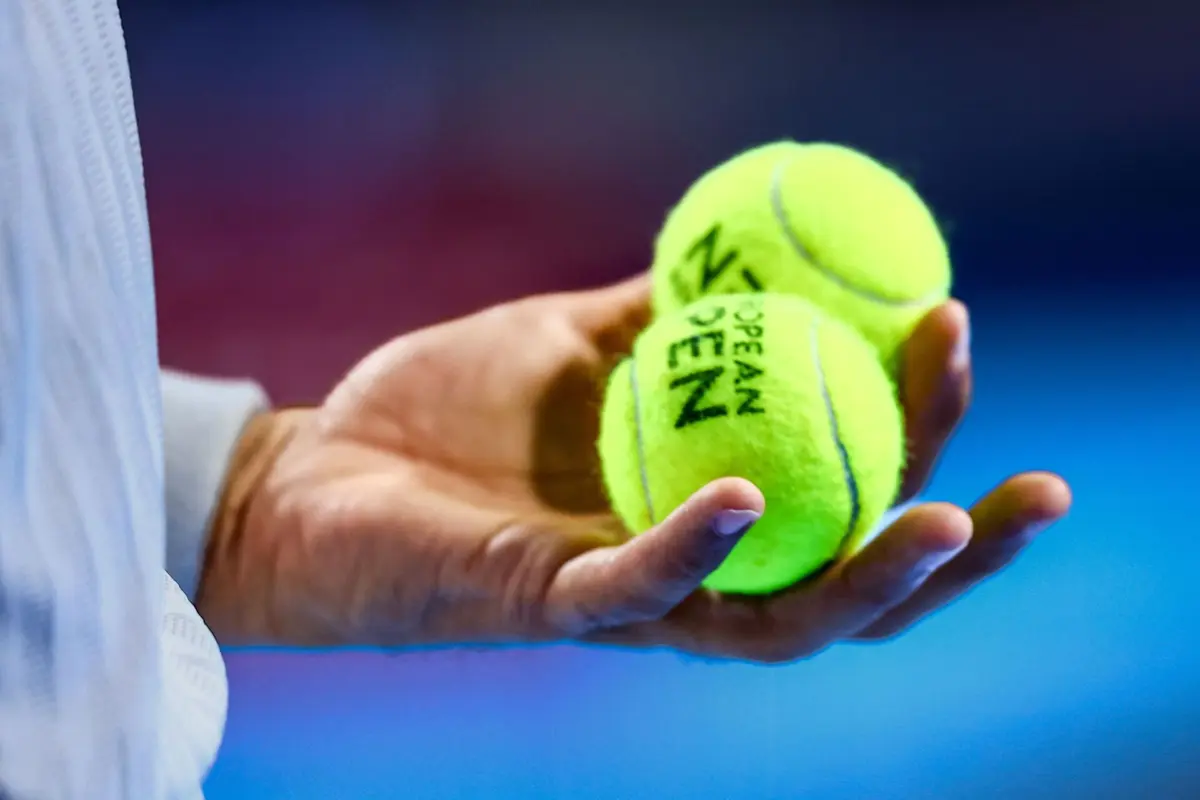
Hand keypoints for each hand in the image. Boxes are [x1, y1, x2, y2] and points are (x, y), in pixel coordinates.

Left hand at [195, 276, 1070, 662]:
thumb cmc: (436, 414)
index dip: (920, 427)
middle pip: (849, 577)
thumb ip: (653, 318)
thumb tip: (741, 258)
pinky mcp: (547, 607)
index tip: (958, 333)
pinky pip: (640, 592)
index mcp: (699, 504)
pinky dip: (697, 544)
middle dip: (955, 542)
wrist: (312, 475)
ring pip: (782, 619)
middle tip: (1041, 488)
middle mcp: (685, 569)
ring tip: (952, 520)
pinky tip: (751, 492)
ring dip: (875, 576)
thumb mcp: (564, 342)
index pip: (844, 485)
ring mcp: (624, 601)